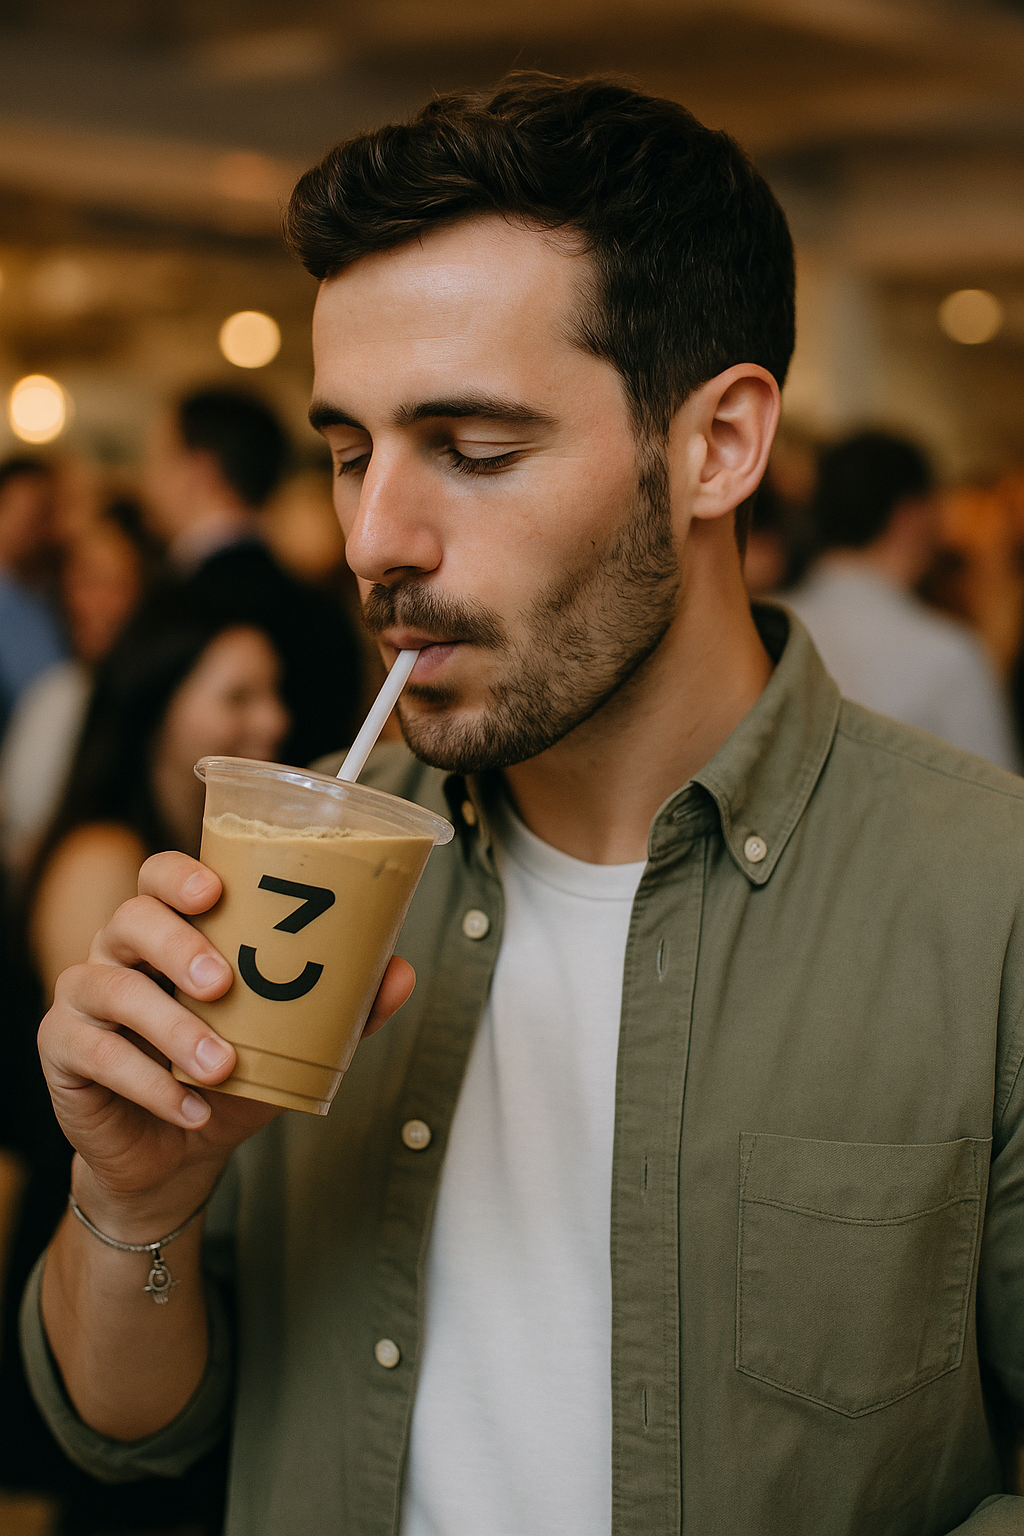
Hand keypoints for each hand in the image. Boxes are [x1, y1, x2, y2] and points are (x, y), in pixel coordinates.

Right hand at [38, 850, 415, 1234]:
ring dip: (171, 1027)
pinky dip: (147, 1084)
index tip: (214, 892)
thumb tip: (400, 972)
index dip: (179, 875)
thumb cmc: (228, 1076)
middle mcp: (120, 952)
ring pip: (112, 988)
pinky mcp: (62, 1051)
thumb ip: (342, 1008)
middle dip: (178, 946)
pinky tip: (189, 1107)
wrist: (175, 1155)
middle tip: (224, 984)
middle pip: (131, 919)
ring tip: (221, 1066)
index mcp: (171, 932)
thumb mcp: (289, 1042)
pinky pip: (94, 1053)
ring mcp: (84, 998)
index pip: (159, 877)